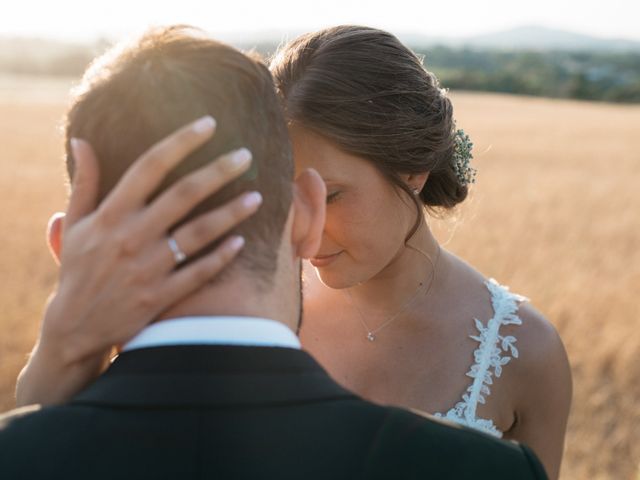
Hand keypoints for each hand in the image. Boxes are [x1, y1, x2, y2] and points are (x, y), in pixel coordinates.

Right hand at [16, 116, 261, 405]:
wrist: (74, 327)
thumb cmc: (78, 269)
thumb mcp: (74, 224)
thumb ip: (85, 183)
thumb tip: (81, 140)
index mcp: (110, 213)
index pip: (150, 166)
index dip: (181, 142)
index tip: (209, 124)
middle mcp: (131, 236)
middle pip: (183, 194)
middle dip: (218, 171)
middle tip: (246, 155)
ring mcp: (148, 267)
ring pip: (198, 233)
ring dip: (230, 213)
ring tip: (258, 196)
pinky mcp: (160, 296)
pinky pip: (198, 273)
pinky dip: (221, 257)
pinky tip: (241, 241)